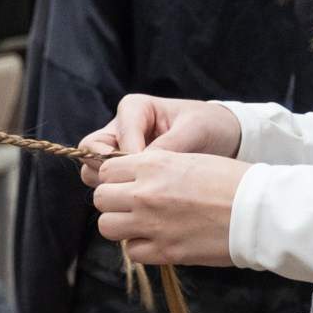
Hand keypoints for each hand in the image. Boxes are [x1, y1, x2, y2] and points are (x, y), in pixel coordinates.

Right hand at [78, 95, 241, 188]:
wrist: (222, 135)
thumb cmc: (208, 125)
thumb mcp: (194, 130)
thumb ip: (169, 145)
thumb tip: (145, 165)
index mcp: (133, 109)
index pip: (115, 137)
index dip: (129, 160)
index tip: (150, 176)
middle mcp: (119, 127)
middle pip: (91, 152)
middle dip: (109, 172)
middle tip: (136, 186)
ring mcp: (118, 149)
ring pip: (93, 170)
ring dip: (111, 186)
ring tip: (140, 196)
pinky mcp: (124, 169)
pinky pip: (108, 183)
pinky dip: (119, 194)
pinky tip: (142, 203)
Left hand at [91, 150, 247, 266]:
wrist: (259, 211)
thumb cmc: (231, 181)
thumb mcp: (188, 159)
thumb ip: (155, 168)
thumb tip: (132, 178)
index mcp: (152, 165)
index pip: (106, 170)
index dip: (114, 177)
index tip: (126, 183)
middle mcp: (145, 193)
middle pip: (101, 198)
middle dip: (113, 201)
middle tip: (132, 205)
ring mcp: (153, 224)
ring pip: (108, 226)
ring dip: (121, 225)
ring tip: (141, 223)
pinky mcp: (165, 251)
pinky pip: (132, 252)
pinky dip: (140, 247)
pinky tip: (158, 239)